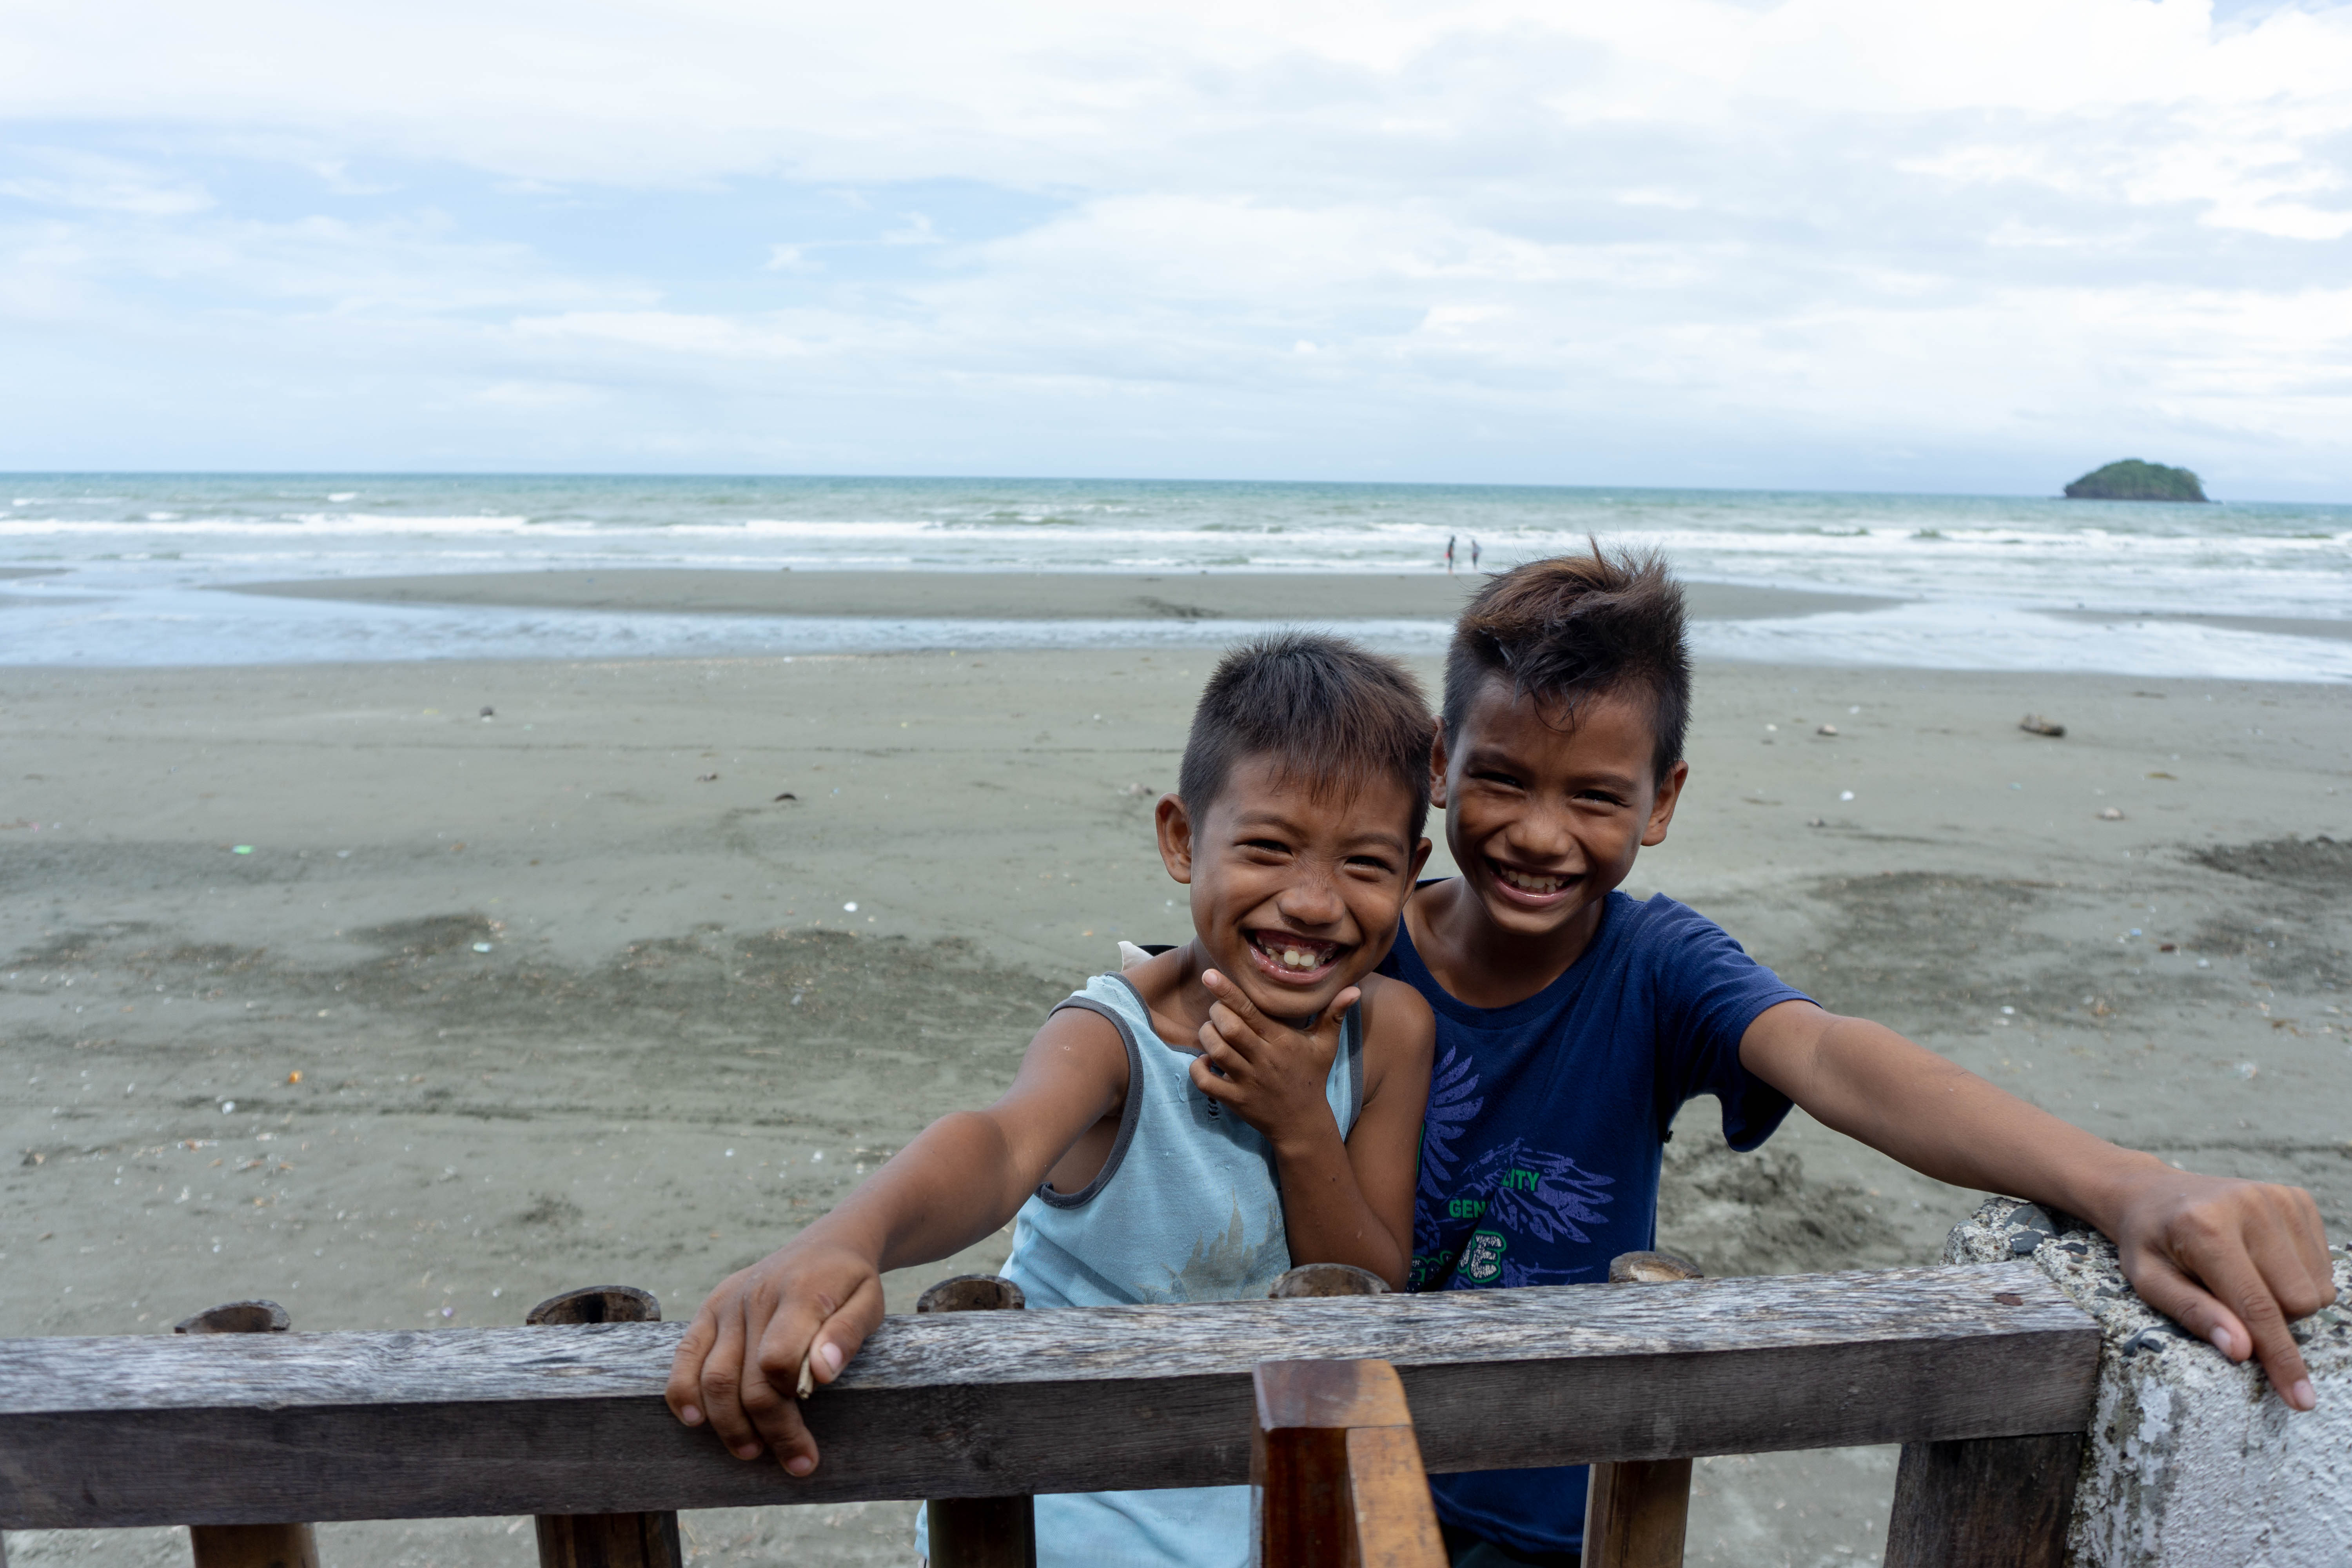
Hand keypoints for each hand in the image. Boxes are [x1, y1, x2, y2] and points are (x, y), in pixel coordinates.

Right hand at [664, 1235, 886, 1472]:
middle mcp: (756, 1296)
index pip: (778, 1358)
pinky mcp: (709, 1308)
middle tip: (796, 1462)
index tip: (814, 1426)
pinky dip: (683, 1392)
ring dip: (727, 1423)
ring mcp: (728, 1303)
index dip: (790, 1398)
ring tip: (752, 1451)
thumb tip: (821, 1373)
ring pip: (712, 1374)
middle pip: (744, 1377)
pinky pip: (686, 1355)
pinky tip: (696, 1421)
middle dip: (768, 1429)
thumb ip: (847, 1334)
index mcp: (799, 1292)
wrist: (828, 1244)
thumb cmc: (850, 1283)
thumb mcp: (869, 1302)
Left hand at [1191, 969, 1354, 1149]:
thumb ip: (1334, 1015)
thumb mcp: (1325, 1046)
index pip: (1250, 1011)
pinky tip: (1205, 1060)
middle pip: (1229, 1028)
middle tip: (1217, 1010)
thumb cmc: (1311, 1077)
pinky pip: (1206, 1082)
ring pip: (1217, 1051)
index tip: (1209, 975)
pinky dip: (1198, 1068)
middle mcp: (1264, 1059)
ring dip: (1206, 1036)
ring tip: (1211, 1030)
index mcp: (1282, 1041)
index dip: (1227, 992)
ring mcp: (1248, 1082)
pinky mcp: (1235, 1100)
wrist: (1304, 1124)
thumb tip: (1354, 989)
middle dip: (1215, 1012)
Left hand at [2107, 1168, 2335, 1409]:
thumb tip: (2241, 1351)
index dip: (2281, 1359)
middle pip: (2298, 1302)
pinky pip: (2324, 1265)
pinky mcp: (2297, 1198)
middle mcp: (2249, 1205)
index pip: (2257, 1307)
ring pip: (2318, 1288)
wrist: (2152, 1193)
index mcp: (2205, 1227)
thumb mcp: (2149, 1281)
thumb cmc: (2148, 1243)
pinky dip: (2299, 1277)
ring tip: (2243, 1277)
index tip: (2301, 1399)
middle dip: (2274, 1321)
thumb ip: (2193, 1313)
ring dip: (2287, 1300)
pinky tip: (2262, 1260)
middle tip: (2231, 1301)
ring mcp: (2278, 1197)